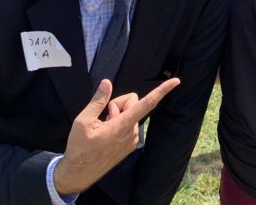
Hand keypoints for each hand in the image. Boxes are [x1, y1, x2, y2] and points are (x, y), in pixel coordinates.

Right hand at [53, 77, 180, 194]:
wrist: (79, 173)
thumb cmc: (79, 148)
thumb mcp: (83, 121)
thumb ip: (98, 100)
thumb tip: (107, 83)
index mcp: (123, 125)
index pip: (147, 104)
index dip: (162, 91)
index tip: (176, 82)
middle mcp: (132, 132)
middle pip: (132, 102)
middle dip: (119, 103)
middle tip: (103, 116)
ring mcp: (132, 139)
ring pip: (130, 113)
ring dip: (117, 115)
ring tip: (103, 128)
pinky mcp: (130, 144)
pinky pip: (128, 124)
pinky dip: (119, 123)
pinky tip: (106, 133)